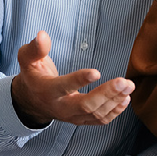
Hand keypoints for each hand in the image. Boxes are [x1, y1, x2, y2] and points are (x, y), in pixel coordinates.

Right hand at [10, 30, 133, 128]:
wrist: (31, 101)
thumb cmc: (33, 75)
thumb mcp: (27, 59)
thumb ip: (35, 48)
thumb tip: (42, 35)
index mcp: (47, 91)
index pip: (63, 87)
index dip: (79, 80)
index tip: (97, 71)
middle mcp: (60, 107)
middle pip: (85, 106)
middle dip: (107, 94)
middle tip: (124, 82)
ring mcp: (71, 117)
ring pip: (95, 114)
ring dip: (115, 101)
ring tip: (129, 87)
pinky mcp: (80, 120)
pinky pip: (99, 121)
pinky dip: (114, 112)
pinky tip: (125, 100)